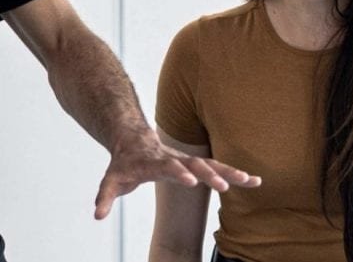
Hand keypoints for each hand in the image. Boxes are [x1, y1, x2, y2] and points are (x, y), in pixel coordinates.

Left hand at [93, 126, 260, 218]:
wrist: (133, 137)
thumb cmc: (124, 161)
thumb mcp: (112, 178)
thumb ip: (106, 196)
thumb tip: (98, 215)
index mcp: (154, 161)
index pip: (167, 167)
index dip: (178, 173)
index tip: (190, 181)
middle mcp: (175, 158)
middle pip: (195, 165)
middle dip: (211, 175)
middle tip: (225, 186)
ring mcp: (188, 159)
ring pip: (213, 164)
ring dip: (231, 172)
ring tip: (251, 180)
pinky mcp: (197, 162)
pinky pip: (219, 167)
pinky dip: (235, 173)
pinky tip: (254, 181)